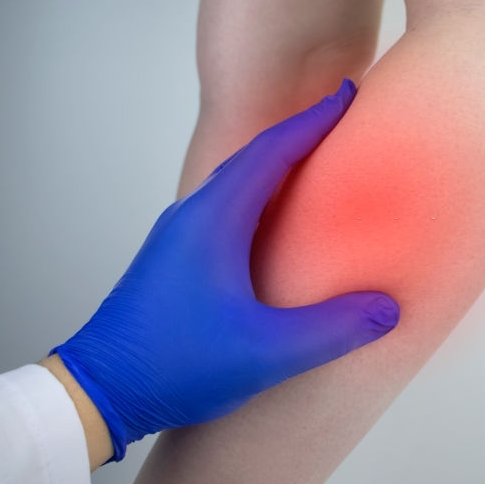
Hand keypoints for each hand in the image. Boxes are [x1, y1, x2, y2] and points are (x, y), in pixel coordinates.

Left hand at [49, 79, 399, 463]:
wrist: (97, 390)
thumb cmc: (173, 364)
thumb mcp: (264, 353)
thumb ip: (331, 330)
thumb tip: (387, 308)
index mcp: (214, 219)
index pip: (272, 151)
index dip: (314, 120)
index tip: (347, 93)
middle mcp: (192, 214)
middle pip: (253, 157)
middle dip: (299, 134)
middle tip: (340, 121)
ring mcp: (178, 235)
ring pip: (235, 181)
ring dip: (275, 165)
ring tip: (315, 165)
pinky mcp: (173, 258)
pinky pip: (223, 207)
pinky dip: (257, 195)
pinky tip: (273, 222)